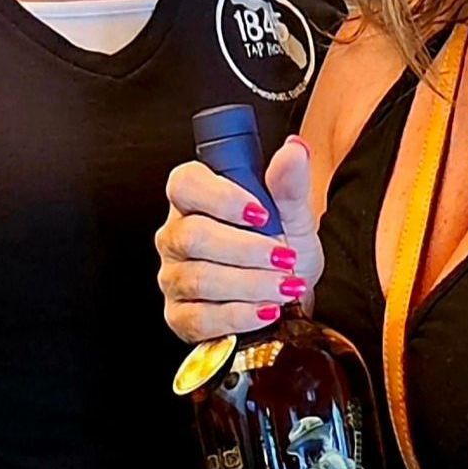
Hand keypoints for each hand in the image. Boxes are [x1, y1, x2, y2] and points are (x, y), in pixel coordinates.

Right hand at [157, 136, 321, 343]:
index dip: (221, 198)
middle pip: (192, 236)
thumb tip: (294, 150)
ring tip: (284, 285)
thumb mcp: (294, 214)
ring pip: (198, 278)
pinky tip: (265, 311)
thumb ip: (290, 183)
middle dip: (245, 250)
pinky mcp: (179, 316)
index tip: (262, 213)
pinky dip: (238, 316)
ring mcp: (173, 277)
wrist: (289, 295)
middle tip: (284, 257)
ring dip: (249, 284)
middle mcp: (175, 235)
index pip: (185, 185)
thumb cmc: (283, 247)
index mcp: (195, 199)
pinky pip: (199, 318)